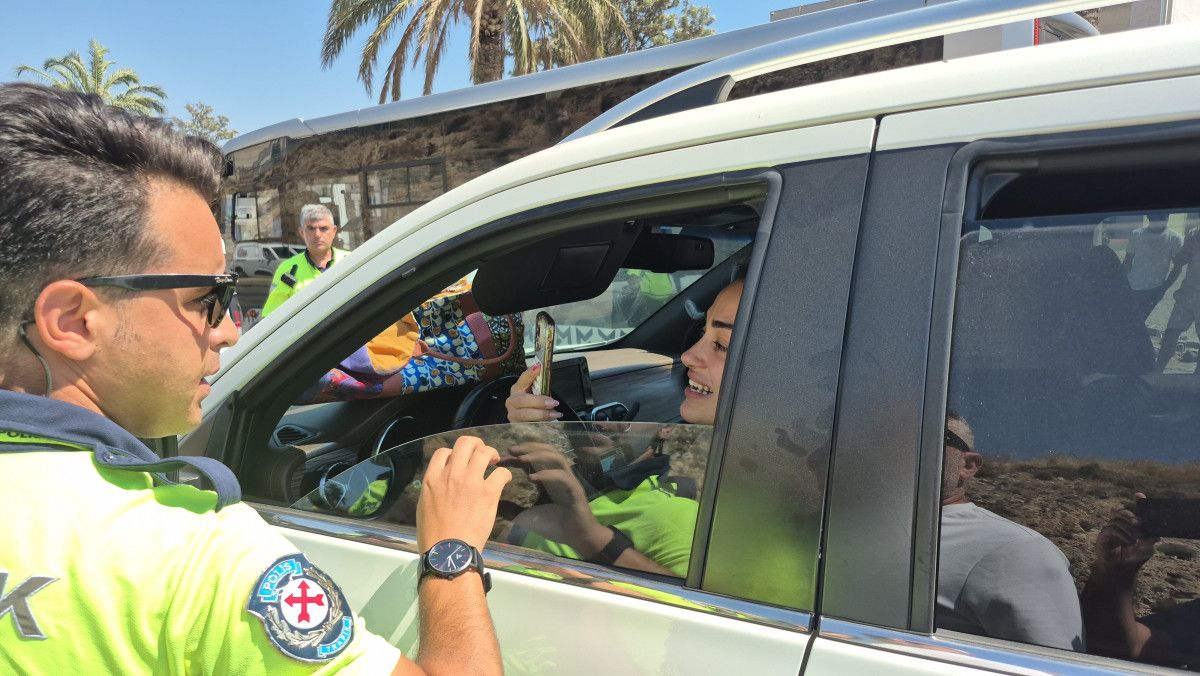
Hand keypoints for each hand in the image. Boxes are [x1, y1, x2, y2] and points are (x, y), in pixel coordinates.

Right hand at [417, 436, 511, 550]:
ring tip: (494, 461)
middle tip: (481, 453)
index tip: (459, 462)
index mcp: (432, 478)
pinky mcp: (489, 492)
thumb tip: (440, 484)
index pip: (443, 452)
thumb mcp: (423, 506)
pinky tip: (504, 480)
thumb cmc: (433, 535)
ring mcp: (471, 481)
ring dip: (491, 453)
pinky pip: (501, 473)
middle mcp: (452, 474)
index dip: (453, 453)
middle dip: (476, 444)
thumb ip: (432, 489)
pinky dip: (504, 474)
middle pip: (465, 443)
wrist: (449, 550)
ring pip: (484, 452)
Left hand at [500, 443, 608, 556]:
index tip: (501, 458)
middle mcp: (559, 475)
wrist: (578, 538)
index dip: (518, 456)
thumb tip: (495, 504)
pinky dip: (547, 475)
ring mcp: (568, 481)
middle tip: (512, 450)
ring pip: (557, 458)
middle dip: (529, 448)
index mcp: (548, 479)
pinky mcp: (575, 490)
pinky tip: (532, 478)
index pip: (533, 460)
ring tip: (521, 459)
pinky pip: (563, 477)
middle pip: (547, 451)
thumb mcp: (528, 516)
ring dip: (539, 455)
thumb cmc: (555, 526)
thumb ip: (513, 509)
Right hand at [505, 364, 560, 421]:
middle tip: (553, 403)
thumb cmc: (535, 406)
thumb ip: (542, 387)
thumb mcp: (539, 395)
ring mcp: (513, 415)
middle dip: (539, 401)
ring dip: (541, 414)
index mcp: (517, 389)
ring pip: (525, 415)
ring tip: (555, 414)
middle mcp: (512, 402)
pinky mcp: (516, 427)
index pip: (523, 379)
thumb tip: (550, 378)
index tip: (539, 367)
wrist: (529, 423)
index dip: (530, 373)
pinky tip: (549, 423)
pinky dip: (540, 425)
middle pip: (523, 400)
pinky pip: (528, 426)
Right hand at [1094, 493, 1158, 579]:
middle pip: (1121, 510)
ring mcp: (1111, 528)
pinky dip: (1122, 535)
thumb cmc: (1134, 557)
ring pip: (1116, 520)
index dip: (1136, 502)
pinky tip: (1130, 541)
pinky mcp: (1103, 535)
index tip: (1139, 495)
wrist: (1120, 569)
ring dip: (1128, 527)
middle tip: (1138, 522)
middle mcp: (1121, 523)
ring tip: (1137, 537)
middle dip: (1129, 514)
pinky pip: (1111, 529)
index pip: (1134, 509)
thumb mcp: (1146, 550)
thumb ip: (1149, 542)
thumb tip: (1155, 536)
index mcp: (1132, 523)